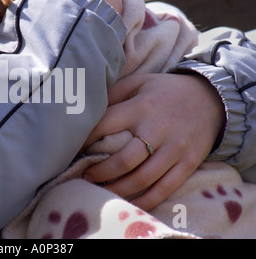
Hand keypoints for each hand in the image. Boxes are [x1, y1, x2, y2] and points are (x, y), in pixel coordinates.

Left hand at [82, 73, 225, 210]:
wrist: (212, 98)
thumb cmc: (165, 91)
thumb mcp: (139, 82)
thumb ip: (114, 94)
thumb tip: (86, 109)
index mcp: (141, 107)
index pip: (105, 124)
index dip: (85, 139)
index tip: (72, 148)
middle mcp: (157, 128)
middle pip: (124, 159)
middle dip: (101, 172)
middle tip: (86, 175)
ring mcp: (175, 148)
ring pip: (143, 178)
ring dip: (118, 189)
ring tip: (102, 190)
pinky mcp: (188, 163)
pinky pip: (165, 188)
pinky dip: (146, 200)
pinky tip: (129, 203)